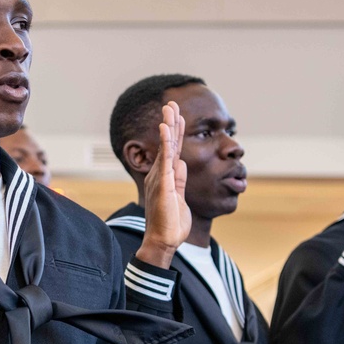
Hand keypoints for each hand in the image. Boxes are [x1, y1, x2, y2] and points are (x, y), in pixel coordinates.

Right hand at [136, 102, 190, 268]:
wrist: (163, 241)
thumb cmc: (171, 223)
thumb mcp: (179, 197)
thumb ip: (180, 180)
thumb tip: (183, 164)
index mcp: (165, 177)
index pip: (172, 150)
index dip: (175, 132)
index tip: (178, 116)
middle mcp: (160, 174)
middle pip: (168, 143)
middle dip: (171, 122)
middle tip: (171, 103)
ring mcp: (160, 177)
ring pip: (167, 146)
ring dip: (169, 125)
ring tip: (169, 108)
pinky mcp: (163, 183)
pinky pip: (165, 158)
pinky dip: (166, 141)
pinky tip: (167, 128)